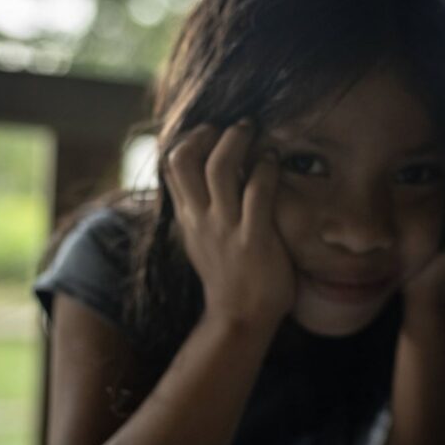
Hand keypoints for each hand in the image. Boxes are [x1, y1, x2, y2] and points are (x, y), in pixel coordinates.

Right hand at [163, 121, 294, 330]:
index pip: (171, 166)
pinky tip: (273, 159)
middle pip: (185, 160)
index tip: (209, 130)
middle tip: (233, 125)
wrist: (240, 319)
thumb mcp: (203, 240)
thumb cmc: (230, 277)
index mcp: (188, 217)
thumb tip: (206, 182)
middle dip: (207, 133)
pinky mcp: (254, 240)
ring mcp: (226, 229)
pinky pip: (257, 193)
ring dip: (237, 141)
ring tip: (252, 131)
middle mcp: (201, 219)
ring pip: (220, 169)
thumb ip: (201, 211)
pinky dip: (265, 169)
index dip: (186, 139)